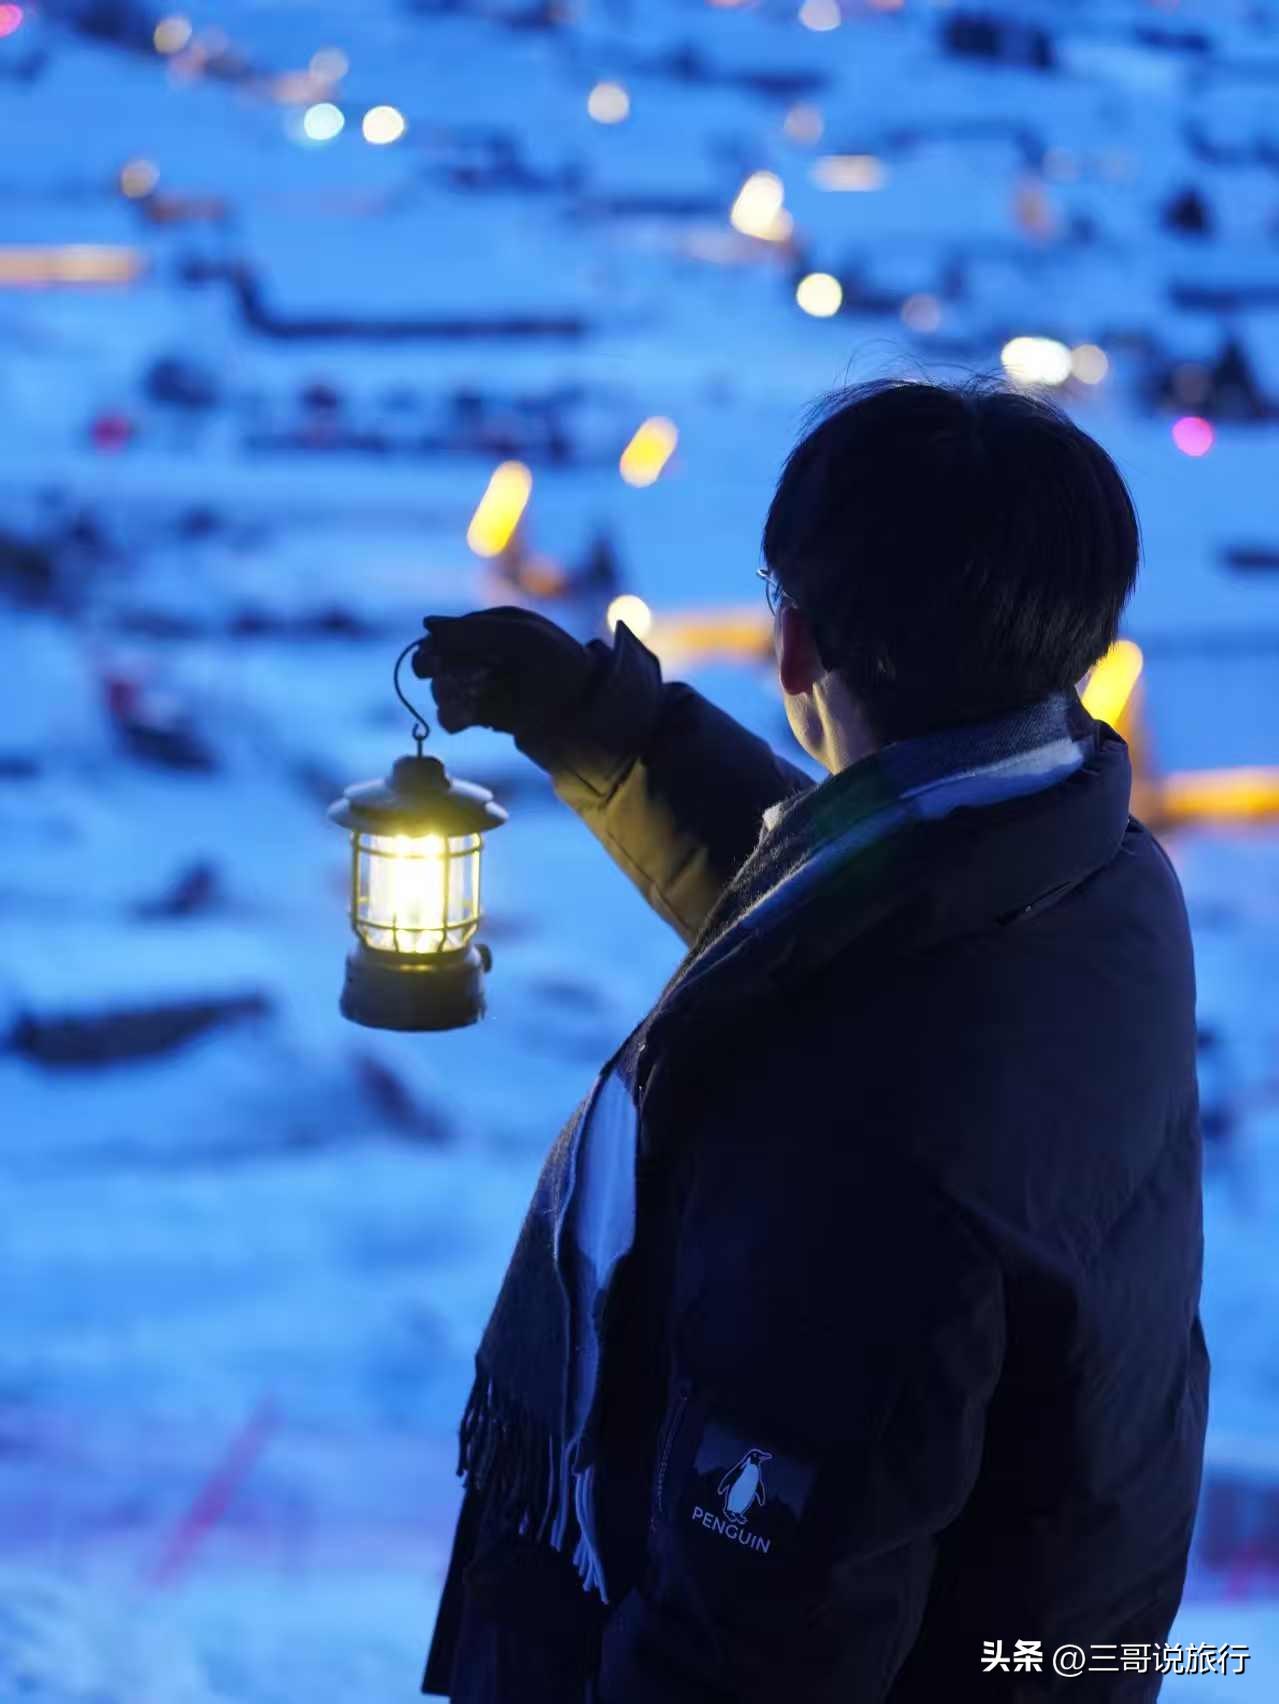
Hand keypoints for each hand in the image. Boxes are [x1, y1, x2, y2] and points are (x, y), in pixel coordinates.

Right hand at [411, 606, 605, 747]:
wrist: (585, 709)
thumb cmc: (559, 662)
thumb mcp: (520, 636)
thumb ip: (474, 629)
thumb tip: (426, 624)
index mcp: (490, 628)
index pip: (445, 635)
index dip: (433, 648)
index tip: (430, 663)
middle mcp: (481, 655)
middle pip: (437, 663)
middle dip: (438, 672)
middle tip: (448, 681)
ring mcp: (481, 686)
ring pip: (441, 689)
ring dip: (447, 695)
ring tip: (470, 698)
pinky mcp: (485, 715)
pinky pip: (452, 715)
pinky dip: (452, 717)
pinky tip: (463, 719)